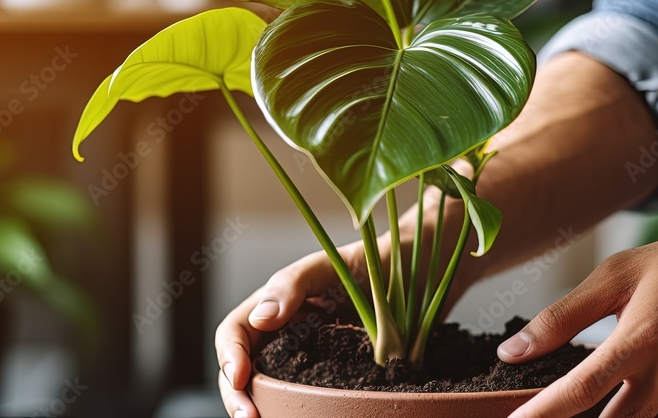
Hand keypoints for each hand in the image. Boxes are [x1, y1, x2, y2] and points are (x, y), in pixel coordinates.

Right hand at [215, 192, 479, 417]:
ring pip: (271, 385)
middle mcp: (290, 330)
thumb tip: (261, 319)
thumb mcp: (334, 263)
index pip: (237, 331)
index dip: (229, 355)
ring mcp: (313, 354)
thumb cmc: (382, 257)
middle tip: (250, 417)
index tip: (239, 378)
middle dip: (237, 393)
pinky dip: (295, 409)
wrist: (428, 268)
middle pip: (244, 366)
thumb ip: (294, 284)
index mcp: (279, 301)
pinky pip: (309, 394)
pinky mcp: (340, 373)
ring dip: (262, 405)